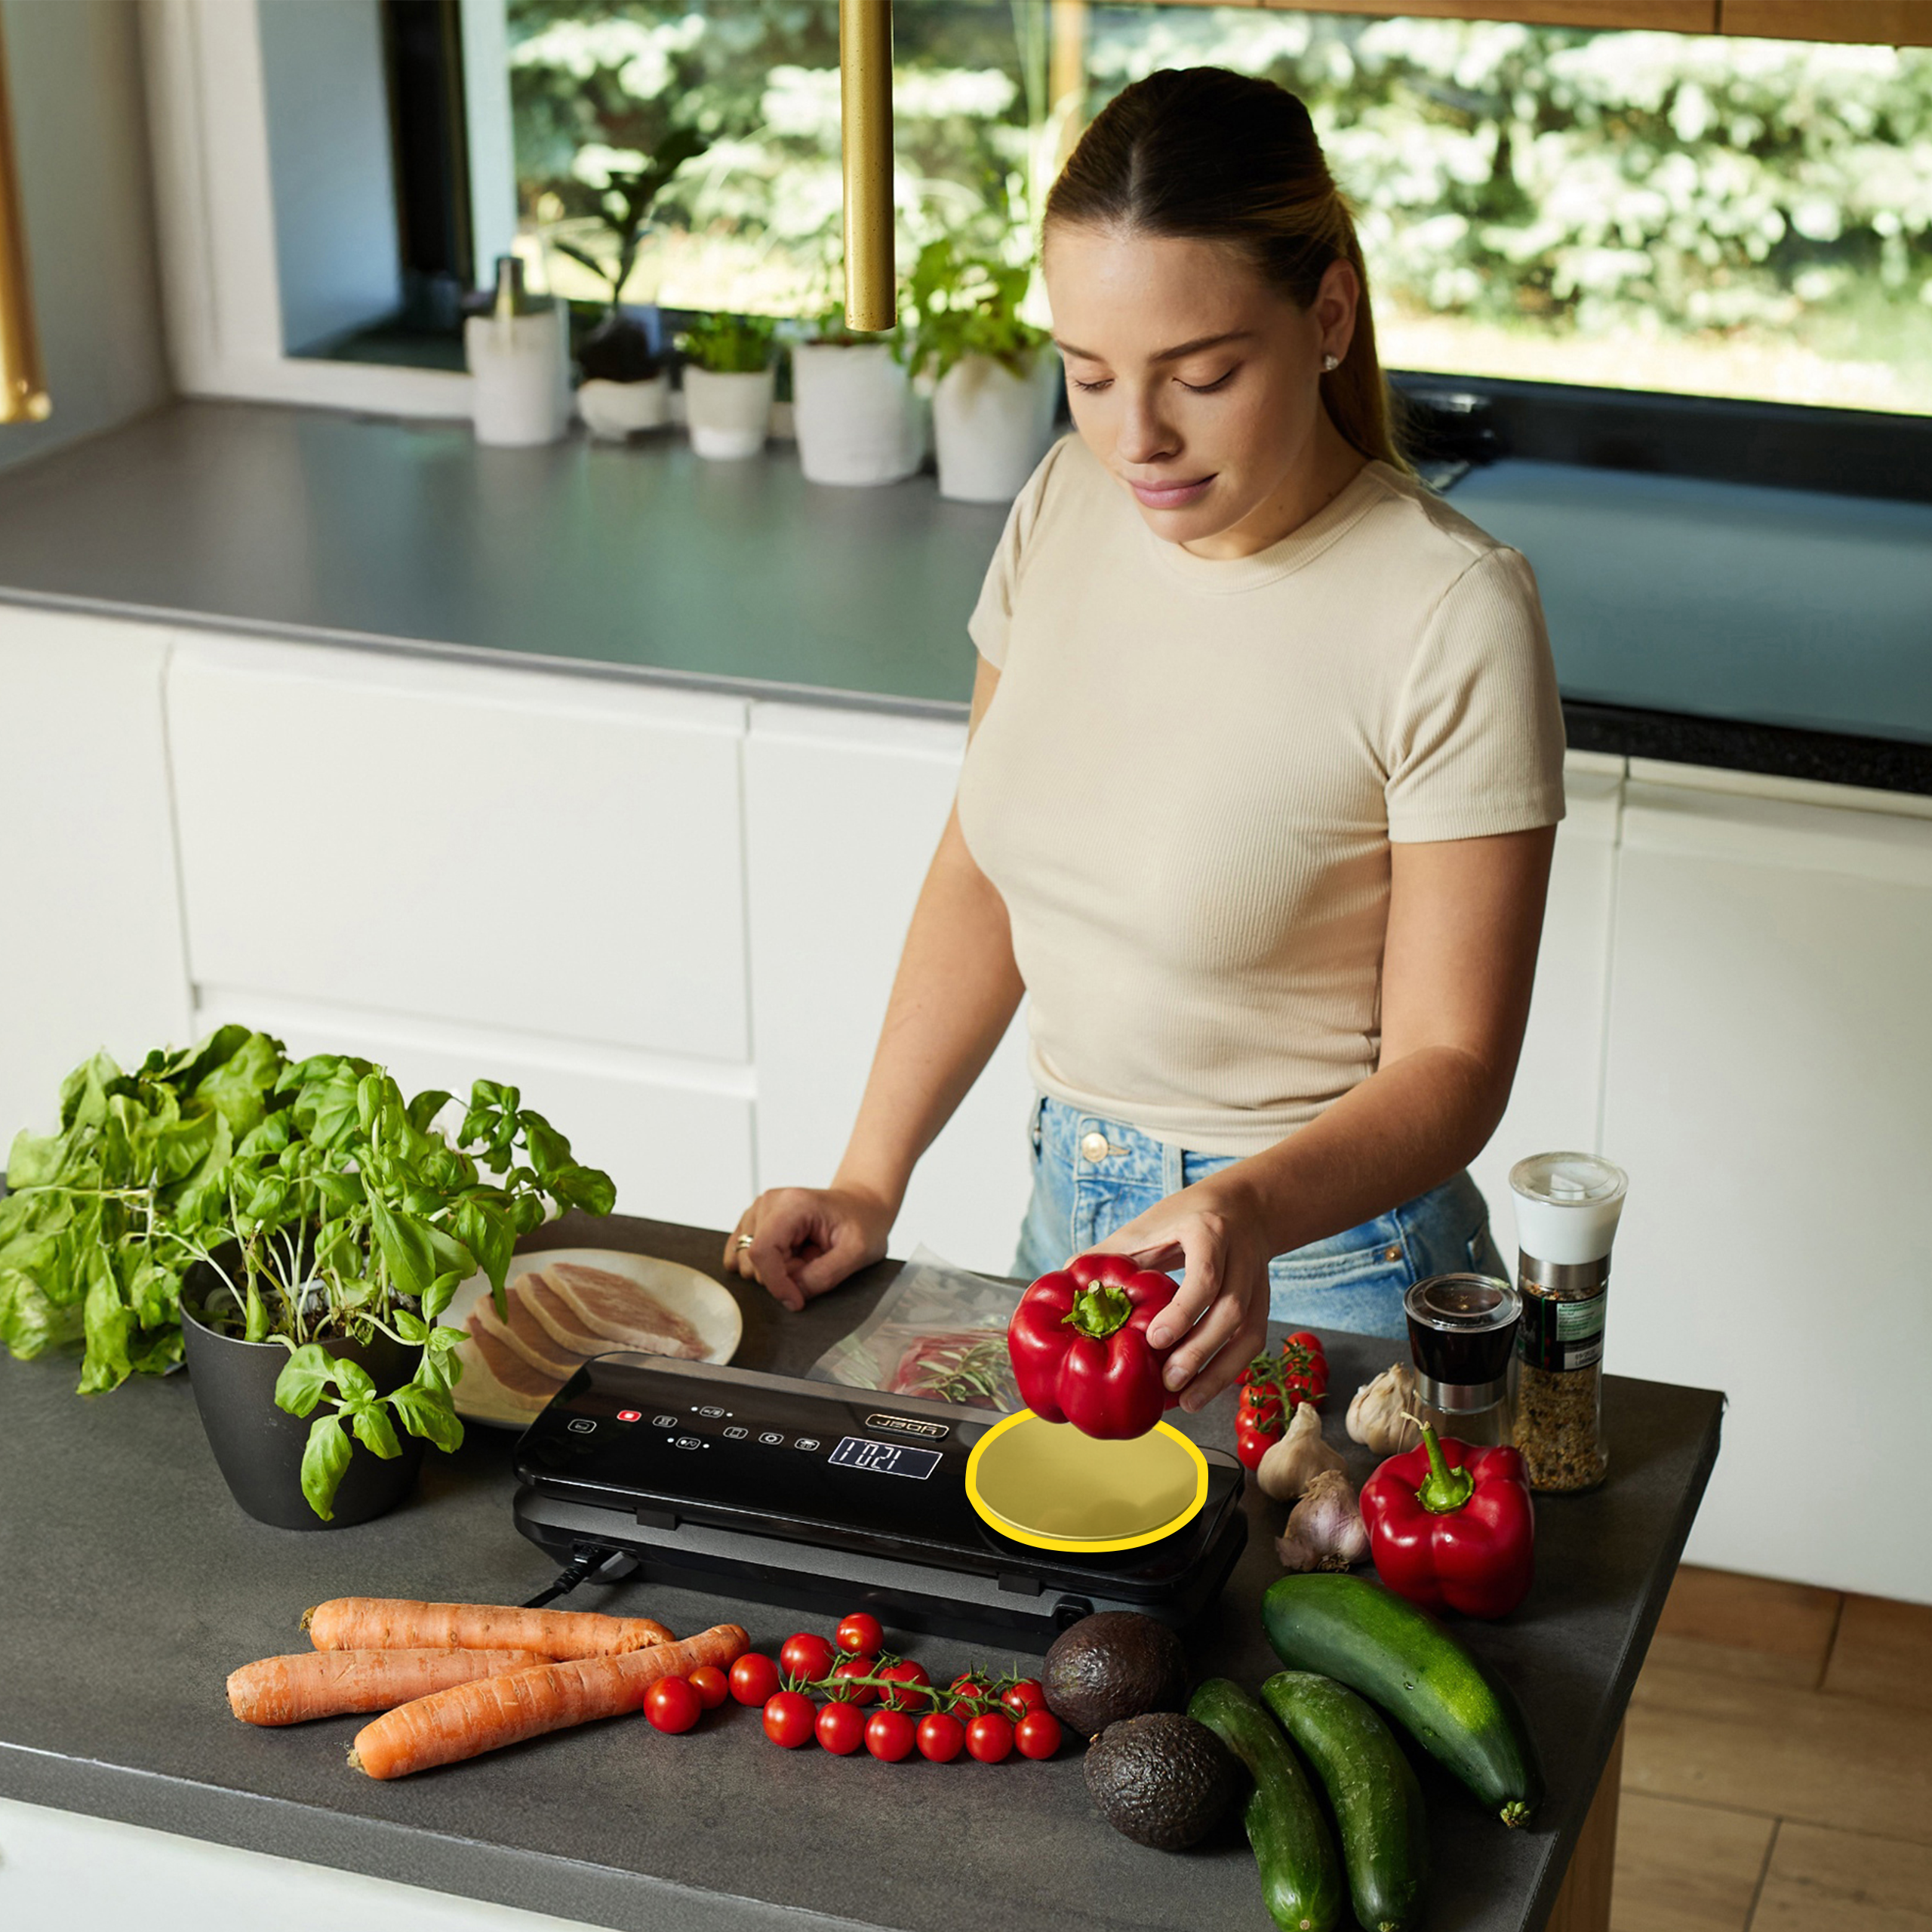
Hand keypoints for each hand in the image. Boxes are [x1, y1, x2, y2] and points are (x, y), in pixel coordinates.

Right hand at [723, 1186, 893, 1312]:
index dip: (776, 1283)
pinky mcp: (755, 1220)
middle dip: (782, 1275)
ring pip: (746, 1259)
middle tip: (814, 1266)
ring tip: (804, 1258)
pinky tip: (786, 1260)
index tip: (797, 1301)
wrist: (862, 1205)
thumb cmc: (863, 1223)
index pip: (762, 1251)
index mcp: (792, 1204)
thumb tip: (792, 1294)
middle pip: (753, 1258)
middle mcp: (768, 1202)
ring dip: (775, 1270)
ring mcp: (758, 1209)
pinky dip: (763, 1266)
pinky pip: (741, 1253)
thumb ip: (824, 1276)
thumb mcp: (857, 1252)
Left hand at [1086, 1176, 1271, 1412]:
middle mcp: (1241, 1258)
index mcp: (1209, 1232)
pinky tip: (1202, 1391)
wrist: (1245, 1205)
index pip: (1204, 1276)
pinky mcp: (1264, 1303)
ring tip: (1186, 1401)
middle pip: (1231, 1310)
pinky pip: (1253, 1342)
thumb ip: (1113, 1252)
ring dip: (1218, 1372)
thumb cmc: (1188, 1215)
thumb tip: (1068, 1277)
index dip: (1182, 1311)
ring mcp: (1257, 1283)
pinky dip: (1229, 1371)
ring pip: (1248, 1332)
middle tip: (1167, 1381)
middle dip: (1199, 1350)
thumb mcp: (1150, 1224)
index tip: (1153, 1339)